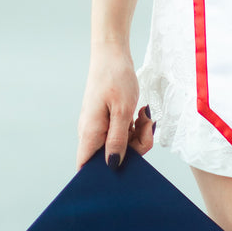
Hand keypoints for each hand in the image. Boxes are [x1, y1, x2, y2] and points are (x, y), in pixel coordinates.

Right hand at [76, 45, 154, 168]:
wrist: (112, 53)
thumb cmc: (114, 78)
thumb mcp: (122, 110)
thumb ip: (118, 140)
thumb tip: (113, 166)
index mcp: (90, 134)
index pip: (86, 168)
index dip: (101, 176)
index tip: (125, 168)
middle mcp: (91, 133)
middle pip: (111, 157)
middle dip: (134, 149)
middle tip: (145, 128)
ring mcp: (99, 126)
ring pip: (121, 145)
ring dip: (137, 135)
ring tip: (143, 115)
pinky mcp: (108, 120)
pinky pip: (123, 133)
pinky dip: (135, 126)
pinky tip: (140, 112)